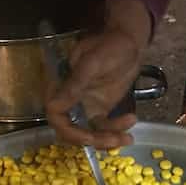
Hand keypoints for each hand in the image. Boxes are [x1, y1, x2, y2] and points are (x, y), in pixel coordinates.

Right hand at [46, 0, 150, 148]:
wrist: (130, 44)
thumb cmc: (108, 46)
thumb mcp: (91, 63)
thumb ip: (74, 84)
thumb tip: (54, 106)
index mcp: (61, 87)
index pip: (56, 115)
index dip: (68, 131)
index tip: (88, 137)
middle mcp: (70, 101)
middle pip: (72, 130)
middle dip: (92, 140)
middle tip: (113, 140)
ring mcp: (85, 108)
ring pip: (89, 133)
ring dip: (107, 140)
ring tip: (127, 138)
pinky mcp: (100, 111)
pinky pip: (104, 129)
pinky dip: (117, 131)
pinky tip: (131, 121)